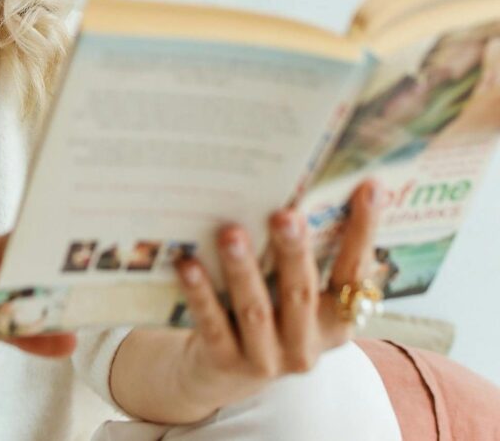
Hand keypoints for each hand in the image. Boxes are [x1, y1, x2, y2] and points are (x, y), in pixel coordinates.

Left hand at [170, 178, 380, 417]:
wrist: (221, 374)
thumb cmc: (266, 313)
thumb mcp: (292, 294)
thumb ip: (300, 255)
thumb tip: (303, 185)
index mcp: (334, 321)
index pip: (353, 273)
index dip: (363, 232)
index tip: (370, 187)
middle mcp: (306, 344)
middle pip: (300, 292)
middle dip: (293, 252)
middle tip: (285, 214)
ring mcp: (266, 358)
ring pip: (255, 310)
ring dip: (243, 270)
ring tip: (231, 234)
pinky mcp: (224, 362)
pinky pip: (212, 323)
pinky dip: (200, 293)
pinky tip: (189, 264)